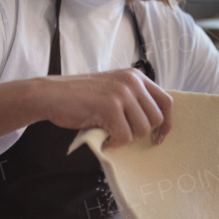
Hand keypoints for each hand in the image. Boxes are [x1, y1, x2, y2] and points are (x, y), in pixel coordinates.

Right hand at [33, 68, 172, 147]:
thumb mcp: (113, 90)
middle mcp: (132, 81)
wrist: (51, 95)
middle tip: (122, 135)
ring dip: (125, 137)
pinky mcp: (110, 106)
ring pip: (142, 129)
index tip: (158, 137)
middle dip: (141, 133)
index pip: (166, 101)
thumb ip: (133, 100)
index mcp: (136, 76)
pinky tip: (103, 137)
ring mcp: (122, 92)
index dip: (166, 123)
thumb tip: (154, 125)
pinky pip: (124, 135)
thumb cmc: (80, 98)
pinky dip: (114, 142)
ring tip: (109, 133)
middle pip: (156, 118)